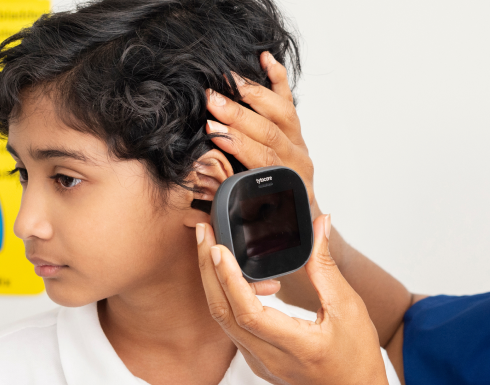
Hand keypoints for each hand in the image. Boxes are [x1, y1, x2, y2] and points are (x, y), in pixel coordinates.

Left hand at [195, 215, 394, 384]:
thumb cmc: (357, 363)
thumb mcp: (349, 309)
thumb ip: (326, 267)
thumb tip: (320, 226)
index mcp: (295, 346)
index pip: (247, 312)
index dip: (228, 278)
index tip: (217, 247)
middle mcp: (268, 358)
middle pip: (223, 312)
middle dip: (208, 270)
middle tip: (203, 234)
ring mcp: (258, 362)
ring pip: (223, 319)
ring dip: (214, 282)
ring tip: (214, 249)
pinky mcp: (256, 361)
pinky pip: (233, 326)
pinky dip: (229, 298)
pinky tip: (238, 277)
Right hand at [206, 52, 318, 213]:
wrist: (298, 215)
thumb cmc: (269, 219)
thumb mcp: (248, 220)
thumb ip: (225, 204)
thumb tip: (190, 201)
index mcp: (286, 183)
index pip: (263, 159)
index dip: (238, 144)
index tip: (213, 132)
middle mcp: (297, 160)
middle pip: (270, 131)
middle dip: (238, 115)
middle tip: (212, 101)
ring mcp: (299, 142)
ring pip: (282, 112)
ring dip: (253, 94)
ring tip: (228, 80)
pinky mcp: (296, 130)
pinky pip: (289, 100)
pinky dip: (278, 78)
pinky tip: (266, 59)